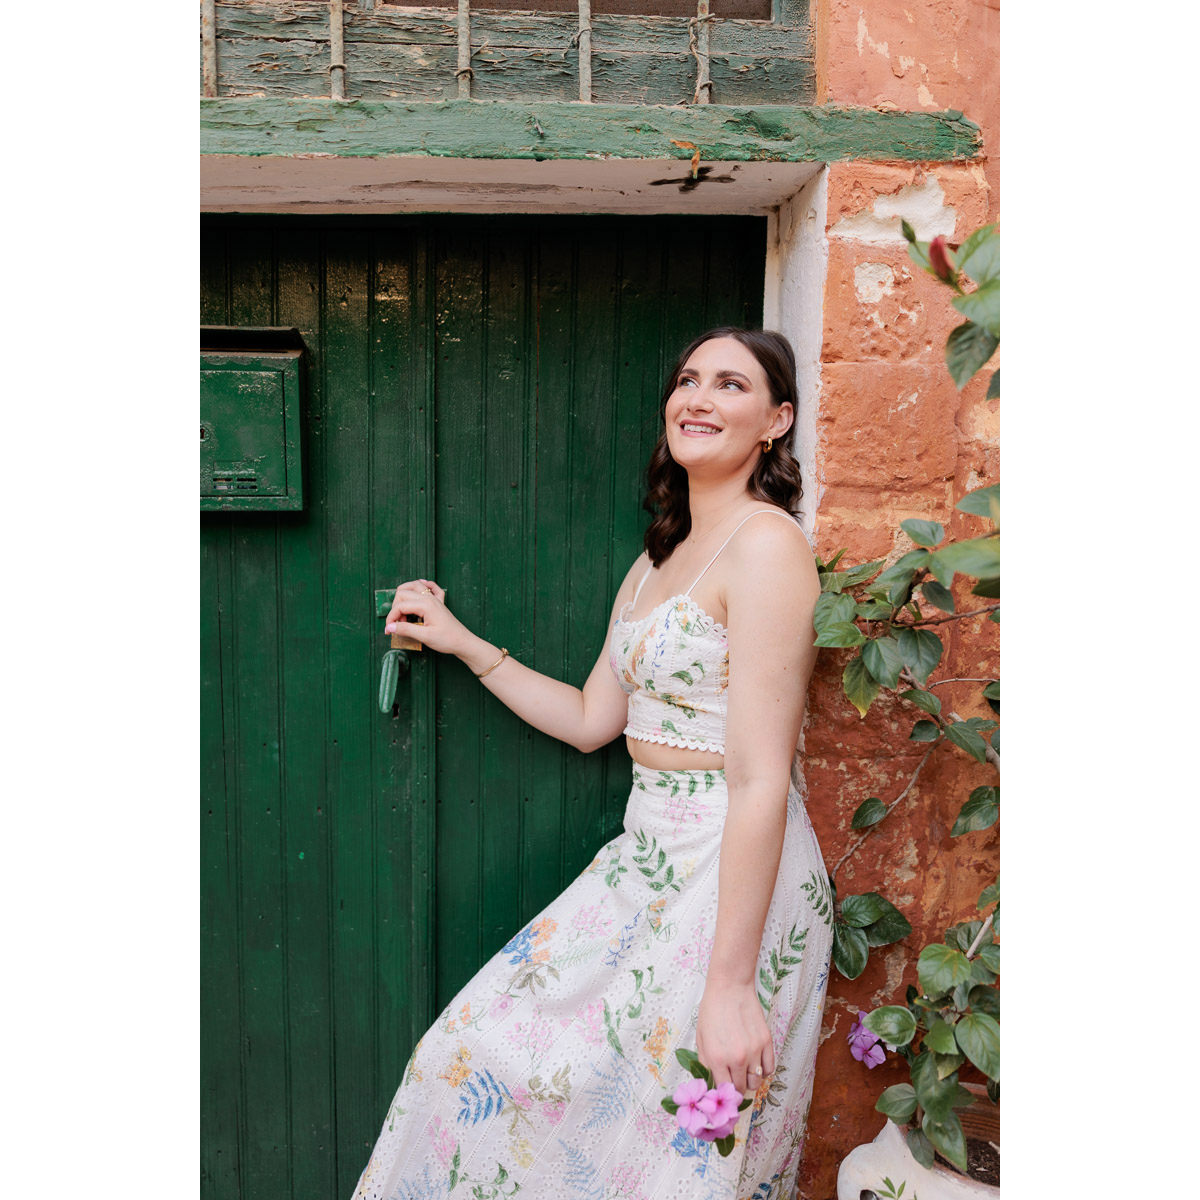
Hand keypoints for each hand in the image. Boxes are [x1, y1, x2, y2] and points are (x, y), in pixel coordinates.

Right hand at [384, 579, 471, 656]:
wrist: (463, 642)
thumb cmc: (447, 639)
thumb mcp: (424, 637)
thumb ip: (406, 630)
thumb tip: (389, 627)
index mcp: (425, 605)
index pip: (400, 606)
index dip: (391, 618)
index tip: (388, 630)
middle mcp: (429, 598)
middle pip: (403, 593)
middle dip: (396, 608)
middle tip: (398, 624)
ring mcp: (434, 599)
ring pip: (415, 586)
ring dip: (404, 595)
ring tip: (402, 611)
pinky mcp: (438, 603)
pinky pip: (431, 588)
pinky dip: (425, 585)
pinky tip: (422, 585)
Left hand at [696, 980, 774, 1095]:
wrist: (729, 987)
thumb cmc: (712, 1010)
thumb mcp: (701, 1037)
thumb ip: (705, 1062)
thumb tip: (711, 1081)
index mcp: (717, 1058)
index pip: (724, 1090)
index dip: (723, 1092)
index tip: (723, 1090)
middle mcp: (737, 1058)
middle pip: (742, 1089)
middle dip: (737, 1088)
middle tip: (734, 1080)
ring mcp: (754, 1051)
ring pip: (757, 1083)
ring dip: (751, 1081)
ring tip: (745, 1071)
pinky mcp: (766, 1042)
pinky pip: (770, 1069)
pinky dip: (764, 1071)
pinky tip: (756, 1063)